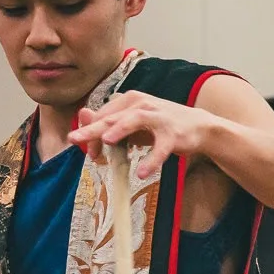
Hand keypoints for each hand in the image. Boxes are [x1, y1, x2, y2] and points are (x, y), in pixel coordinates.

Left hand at [68, 91, 219, 178]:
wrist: (198, 127)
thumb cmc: (159, 126)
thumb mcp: (131, 123)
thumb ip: (108, 121)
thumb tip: (82, 115)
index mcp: (129, 100)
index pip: (103, 116)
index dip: (91, 134)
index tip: (88, 153)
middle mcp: (142, 104)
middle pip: (113, 117)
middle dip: (93, 129)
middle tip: (75, 139)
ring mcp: (158, 117)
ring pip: (136, 120)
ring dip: (121, 130)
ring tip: (107, 141)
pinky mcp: (173, 133)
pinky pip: (161, 148)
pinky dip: (151, 160)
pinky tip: (142, 172)